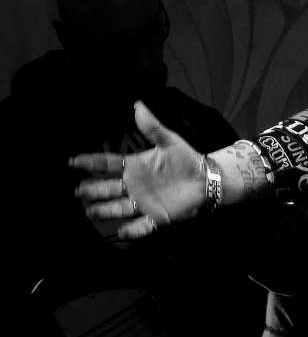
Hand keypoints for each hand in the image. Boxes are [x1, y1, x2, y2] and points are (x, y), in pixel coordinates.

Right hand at [72, 101, 205, 238]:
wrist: (207, 179)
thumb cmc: (187, 159)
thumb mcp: (169, 141)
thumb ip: (152, 127)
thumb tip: (138, 105)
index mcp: (135, 167)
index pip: (107, 164)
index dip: (90, 162)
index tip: (72, 161)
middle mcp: (134, 186)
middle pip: (107, 189)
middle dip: (91, 190)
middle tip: (77, 191)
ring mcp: (144, 202)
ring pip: (118, 208)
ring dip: (104, 210)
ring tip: (90, 211)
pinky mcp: (157, 217)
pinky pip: (141, 226)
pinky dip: (131, 230)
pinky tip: (121, 231)